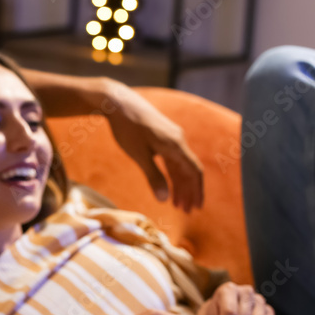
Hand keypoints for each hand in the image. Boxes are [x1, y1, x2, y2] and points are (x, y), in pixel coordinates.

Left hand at [103, 79, 203, 211]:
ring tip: (176, 203)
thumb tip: (164, 200)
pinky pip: (172, 159)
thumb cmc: (127, 129)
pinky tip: (168, 185)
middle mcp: (178, 140)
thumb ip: (153, 177)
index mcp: (176, 145)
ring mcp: (171, 138)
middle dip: (188, 191)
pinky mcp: (163, 137)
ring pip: (180, 165)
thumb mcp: (139, 155)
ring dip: (180, 184)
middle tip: (185, 211)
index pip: (194, 171)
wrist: (118, 103)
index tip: (196, 207)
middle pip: (189, 170)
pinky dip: (172, 174)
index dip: (196, 190)